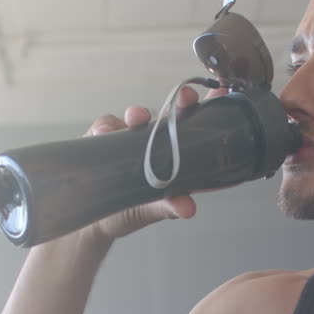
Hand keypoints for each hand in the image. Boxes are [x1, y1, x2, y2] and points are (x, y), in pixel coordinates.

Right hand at [84, 84, 230, 240]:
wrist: (92, 220)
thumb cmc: (129, 211)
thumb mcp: (151, 210)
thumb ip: (168, 207)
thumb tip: (187, 208)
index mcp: (173, 155)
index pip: (195, 128)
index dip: (208, 109)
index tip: (222, 94)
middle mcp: (153, 140)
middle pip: (171, 114)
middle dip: (179, 102)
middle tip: (186, 98)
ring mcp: (128, 136)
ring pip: (137, 117)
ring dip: (139, 114)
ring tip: (136, 118)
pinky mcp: (102, 137)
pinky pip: (105, 126)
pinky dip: (105, 127)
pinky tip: (103, 132)